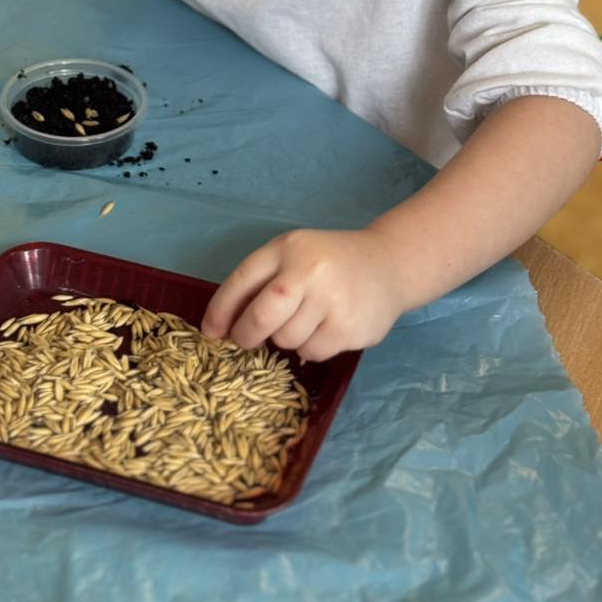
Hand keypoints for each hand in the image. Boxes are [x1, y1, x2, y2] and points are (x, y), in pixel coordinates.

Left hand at [201, 228, 403, 362]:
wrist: (389, 264)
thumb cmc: (331, 262)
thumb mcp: (296, 255)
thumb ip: (263, 280)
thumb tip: (226, 324)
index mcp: (288, 249)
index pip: (243, 279)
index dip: (221, 309)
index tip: (211, 331)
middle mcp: (308, 271)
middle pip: (261, 316)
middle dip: (246, 334)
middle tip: (247, 340)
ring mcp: (331, 301)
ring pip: (286, 340)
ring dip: (287, 339)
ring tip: (306, 321)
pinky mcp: (348, 327)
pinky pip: (312, 352)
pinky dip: (312, 348)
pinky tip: (327, 328)